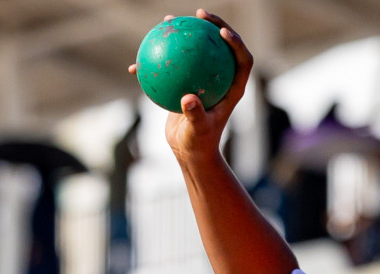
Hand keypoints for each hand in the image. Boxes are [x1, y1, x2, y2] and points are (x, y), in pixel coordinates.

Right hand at [127, 10, 253, 164]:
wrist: (190, 152)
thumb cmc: (199, 144)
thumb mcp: (198, 131)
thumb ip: (195, 115)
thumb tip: (187, 99)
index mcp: (232, 88)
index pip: (242, 59)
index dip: (236, 42)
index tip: (221, 31)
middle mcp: (220, 80)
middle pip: (220, 46)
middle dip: (212, 24)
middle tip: (198, 13)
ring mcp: (202, 80)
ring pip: (194, 50)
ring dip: (181, 33)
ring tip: (167, 20)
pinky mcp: (185, 84)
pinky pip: (172, 67)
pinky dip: (156, 62)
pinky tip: (137, 61)